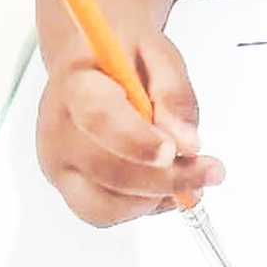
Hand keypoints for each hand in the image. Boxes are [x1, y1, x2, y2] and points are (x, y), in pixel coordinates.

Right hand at [36, 28, 224, 226]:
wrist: (90, 55)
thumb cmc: (122, 52)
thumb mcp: (159, 53)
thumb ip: (174, 94)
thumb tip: (187, 142)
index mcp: (76, 84)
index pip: (99, 118)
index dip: (138, 141)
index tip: (176, 150)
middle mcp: (58, 129)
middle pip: (106, 171)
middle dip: (165, 179)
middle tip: (209, 170)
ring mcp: (58, 163)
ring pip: (104, 206)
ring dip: (155, 199)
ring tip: (189, 176)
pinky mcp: (67, 185)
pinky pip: (104, 214)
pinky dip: (142, 207)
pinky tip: (165, 185)